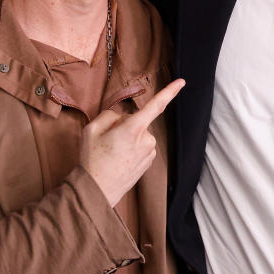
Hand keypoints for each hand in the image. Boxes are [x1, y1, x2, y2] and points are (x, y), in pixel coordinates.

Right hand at [80, 79, 184, 206]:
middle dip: (124, 125)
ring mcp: (149, 152)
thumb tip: (121, 117)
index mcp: (133, 129)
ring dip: (128, 139)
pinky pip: (141, 147)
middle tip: (107, 141)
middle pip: (137, 121)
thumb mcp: (91, 129)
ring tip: (111, 153)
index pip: (156, 106)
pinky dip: (131, 149)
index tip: (182, 82)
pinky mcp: (149, 162)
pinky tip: (119, 159)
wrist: (97, 191)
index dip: (169, 92)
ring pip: (139, 135)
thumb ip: (109, 115)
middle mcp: (146, 140)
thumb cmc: (93, 160)